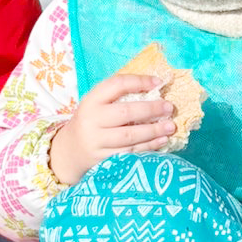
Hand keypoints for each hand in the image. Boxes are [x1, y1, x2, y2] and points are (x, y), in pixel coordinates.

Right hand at [48, 71, 175, 186]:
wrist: (70, 151)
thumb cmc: (91, 122)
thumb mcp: (96, 104)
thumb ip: (119, 96)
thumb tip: (155, 87)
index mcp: (91, 100)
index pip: (117, 84)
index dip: (139, 81)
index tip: (158, 82)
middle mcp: (91, 120)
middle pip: (126, 112)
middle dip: (151, 109)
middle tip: (169, 107)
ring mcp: (96, 142)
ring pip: (130, 135)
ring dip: (153, 130)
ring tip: (171, 126)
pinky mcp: (103, 160)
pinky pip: (130, 153)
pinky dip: (148, 147)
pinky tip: (162, 141)